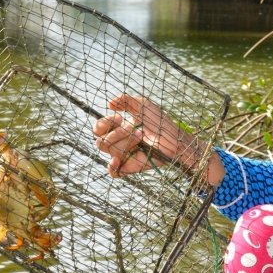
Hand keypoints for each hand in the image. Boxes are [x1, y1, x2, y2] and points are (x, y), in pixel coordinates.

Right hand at [92, 95, 224, 183]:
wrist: (175, 138)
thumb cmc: (159, 122)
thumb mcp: (143, 106)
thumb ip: (126, 100)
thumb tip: (110, 104)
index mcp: (117, 128)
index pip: (98, 128)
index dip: (104, 123)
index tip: (119, 118)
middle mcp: (117, 142)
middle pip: (101, 142)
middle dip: (117, 133)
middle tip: (134, 128)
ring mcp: (123, 155)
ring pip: (110, 151)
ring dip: (126, 142)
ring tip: (141, 136)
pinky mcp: (130, 167)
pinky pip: (114, 173)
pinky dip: (112, 167)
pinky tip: (117, 160)